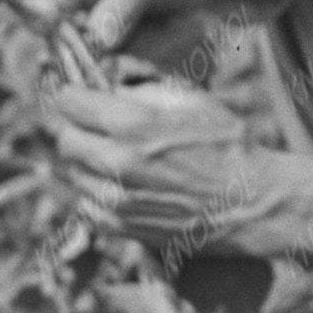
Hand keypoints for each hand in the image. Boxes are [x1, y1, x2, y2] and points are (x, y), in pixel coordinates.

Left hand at [51, 73, 312, 268]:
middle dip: (77, 127)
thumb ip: (140, 89)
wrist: (250, 202)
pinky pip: (85, 202)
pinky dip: (96, 191)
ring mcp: (115, 199)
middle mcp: (116, 163)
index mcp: (132, 124)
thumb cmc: (226, 143)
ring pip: (71, 172)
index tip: (83, 96)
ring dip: (86, 160)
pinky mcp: (119, 227)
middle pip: (63, 138)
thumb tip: (105, 86)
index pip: (68, 102)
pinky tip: (123, 184)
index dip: (75, 94)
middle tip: (97, 125)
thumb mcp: (188, 98)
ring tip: (117, 156)